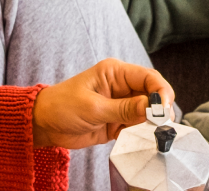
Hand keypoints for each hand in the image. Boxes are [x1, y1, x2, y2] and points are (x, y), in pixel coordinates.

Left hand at [31, 58, 173, 149]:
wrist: (44, 124)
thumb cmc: (61, 106)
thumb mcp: (93, 107)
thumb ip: (124, 108)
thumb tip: (152, 108)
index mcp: (115, 73)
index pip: (148, 77)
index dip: (161, 91)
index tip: (164, 108)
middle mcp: (122, 86)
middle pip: (153, 94)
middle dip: (159, 108)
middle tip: (160, 123)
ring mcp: (121, 104)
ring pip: (148, 112)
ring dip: (149, 122)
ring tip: (145, 131)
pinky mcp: (118, 121)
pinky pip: (137, 126)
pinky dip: (139, 132)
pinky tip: (132, 135)